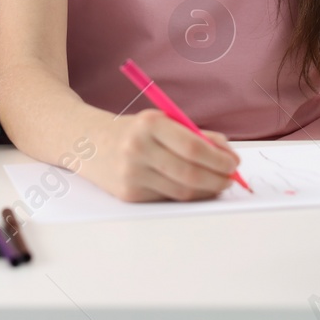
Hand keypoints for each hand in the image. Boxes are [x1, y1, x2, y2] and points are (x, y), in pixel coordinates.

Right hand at [82, 108, 239, 202]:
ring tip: (216, 183)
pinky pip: (167, 198)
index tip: (233, 163)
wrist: (86, 142)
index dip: (219, 159)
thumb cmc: (132, 131)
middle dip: (217, 179)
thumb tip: (227, 154)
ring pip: (181, 191)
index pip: (194, 147)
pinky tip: (192, 187)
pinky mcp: (129, 195)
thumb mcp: (161, 121)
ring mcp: (131, 174)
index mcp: (149, 124)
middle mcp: (137, 149)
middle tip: (230, 178)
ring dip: (206, 190)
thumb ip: (194, 134)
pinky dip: (185, 194)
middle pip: (190, 173)